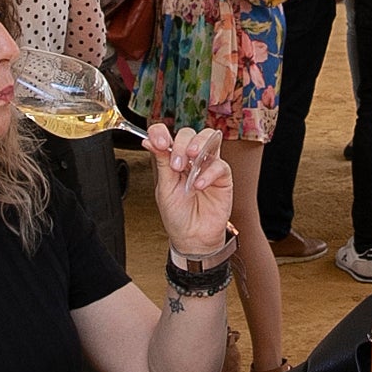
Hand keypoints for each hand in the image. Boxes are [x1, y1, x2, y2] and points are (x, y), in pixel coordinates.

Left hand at [148, 123, 233, 258]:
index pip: (167, 135)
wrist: (192, 238)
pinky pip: (219, 165)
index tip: (159, 142)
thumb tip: (149, 141)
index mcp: (172, 159)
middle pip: (189, 133)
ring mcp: (207, 165)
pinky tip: (199, 185)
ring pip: (209, 139)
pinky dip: (208, 173)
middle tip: (176, 163)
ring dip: (199, 146)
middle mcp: (191, 159)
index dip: (162, 133)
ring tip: (191, 163)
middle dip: (182, 144)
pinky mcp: (223, 177)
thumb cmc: (178, 215)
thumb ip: (161, 163)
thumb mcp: (164, 188)